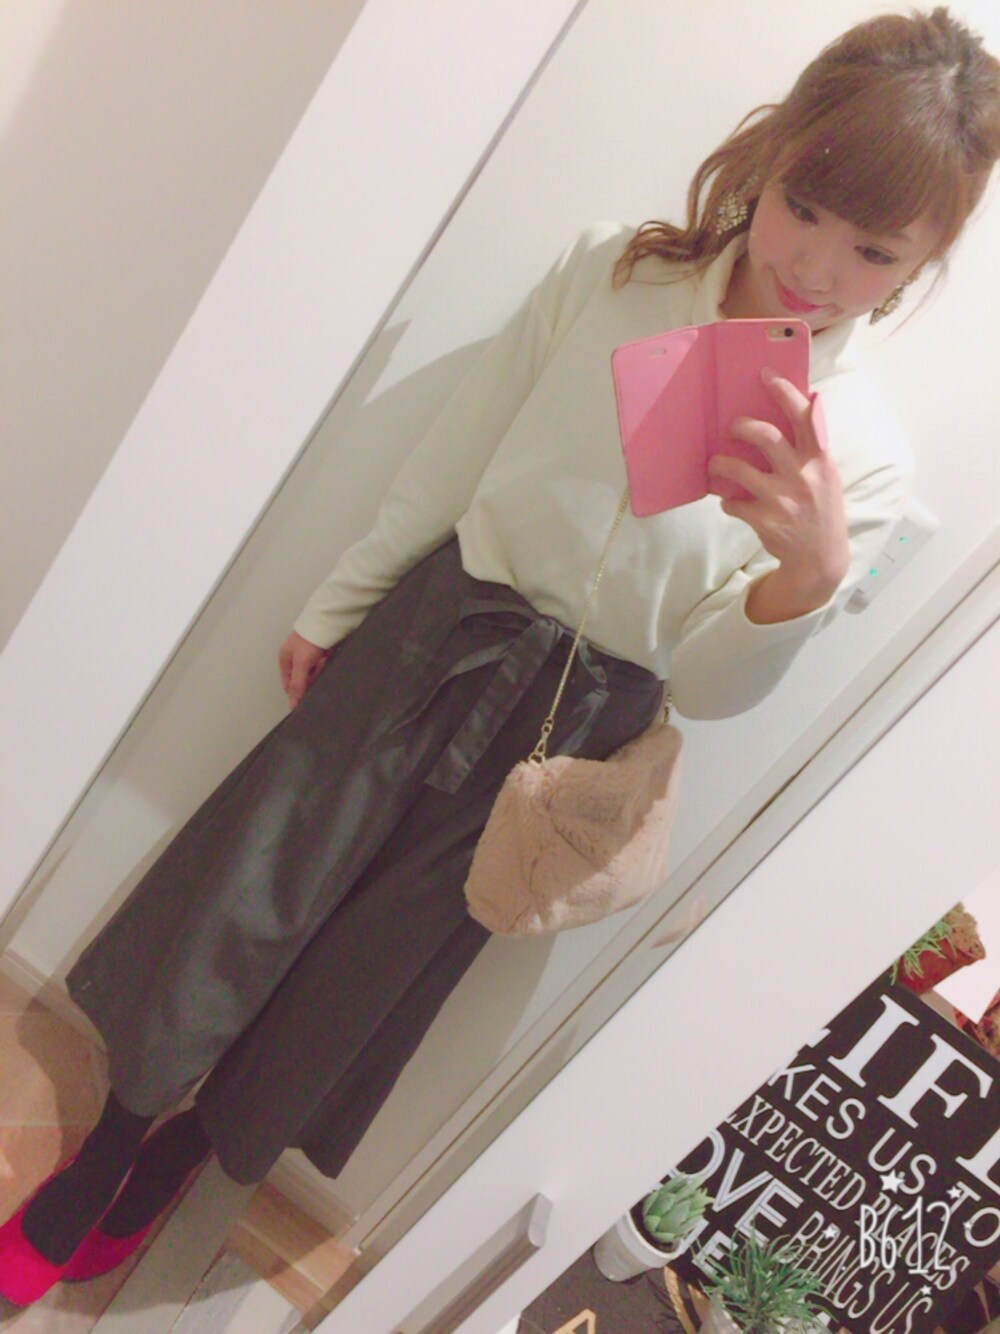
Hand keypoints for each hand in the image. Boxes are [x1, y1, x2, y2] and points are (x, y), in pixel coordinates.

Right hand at [278, 632, 332, 708]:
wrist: (327, 621)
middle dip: (313, 676)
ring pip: (316, 671)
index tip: (310, 693)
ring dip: (322, 668)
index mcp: (285, 660)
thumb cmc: (309, 641)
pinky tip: (331, 655)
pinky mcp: (321, 651)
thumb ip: (297, 686)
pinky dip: (328, 661)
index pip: (289, 684)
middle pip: (304, 678)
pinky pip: (325, 663)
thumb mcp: (301, 665)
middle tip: (320, 666)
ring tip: (326, 657)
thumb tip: (292, 706)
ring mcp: (308, 654)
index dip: (299, 690)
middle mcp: (295, 658)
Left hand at [707, 369, 850, 619]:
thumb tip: (789, 415)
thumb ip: (810, 449)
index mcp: (820, 459)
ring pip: (737, 469)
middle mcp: (803, 476)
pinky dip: (727, 501)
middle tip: (732, 427)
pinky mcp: (764, 520)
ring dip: (720, 464)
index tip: (765, 374)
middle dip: (741, 426)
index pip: (804, 416)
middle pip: (764, 436)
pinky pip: (732, 503)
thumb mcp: (826, 476)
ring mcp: (782, 499)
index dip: (783, 392)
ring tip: (715, 464)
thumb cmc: (821, 510)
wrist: (820, 558)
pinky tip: (731, 502)